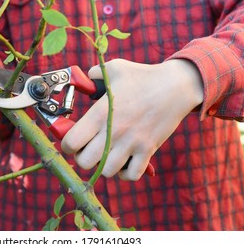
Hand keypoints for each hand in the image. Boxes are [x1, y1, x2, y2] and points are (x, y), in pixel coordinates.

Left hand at [61, 58, 203, 180]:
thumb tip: (84, 79)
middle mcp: (113, 132)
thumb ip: (94, 75)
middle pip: (85, 162)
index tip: (73, 141)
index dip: (67, 145)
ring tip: (107, 155)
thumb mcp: (114, 69)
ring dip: (104, 166)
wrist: (175, 85)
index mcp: (100, 113)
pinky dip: (125, 173)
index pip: (71, 142)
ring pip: (107, 171)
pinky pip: (132, 175)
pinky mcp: (148, 150)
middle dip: (83, 158)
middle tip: (88, 149)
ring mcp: (132, 143)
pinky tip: (124, 162)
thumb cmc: (143, 76)